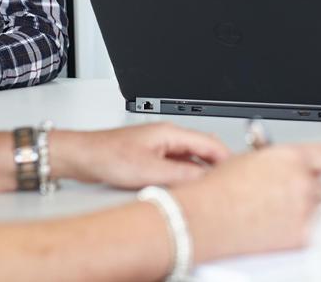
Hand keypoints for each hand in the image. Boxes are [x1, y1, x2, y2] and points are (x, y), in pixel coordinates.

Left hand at [54, 123, 230, 187]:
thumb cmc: (108, 155)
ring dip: (200, 170)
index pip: (209, 142)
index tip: (237, 171)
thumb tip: (203, 179)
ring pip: (190, 157)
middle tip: (226, 182)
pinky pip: (177, 164)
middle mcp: (167, 136)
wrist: (83, 157)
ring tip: (208, 187)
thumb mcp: (149, 170)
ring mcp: (160, 146)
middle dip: (216, 164)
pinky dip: (186, 174)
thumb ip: (179, 174)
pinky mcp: (152, 156)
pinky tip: (185, 187)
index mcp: (170, 132)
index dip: (226, 157)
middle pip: (202, 149)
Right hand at [173, 143, 320, 262]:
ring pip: (317, 208)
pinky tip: (276, 226)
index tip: (314, 168)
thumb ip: (278, 159)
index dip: (318, 163)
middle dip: (305, 189)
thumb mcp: (250, 158)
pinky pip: (311, 231)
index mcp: (291, 157)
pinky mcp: (300, 236)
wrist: (205, 218)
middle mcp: (301, 181)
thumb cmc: (219, 190)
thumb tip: (286, 163)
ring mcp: (303, 209)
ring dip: (303, 210)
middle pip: (320, 184)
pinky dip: (297, 230)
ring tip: (275, 212)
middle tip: (284, 195)